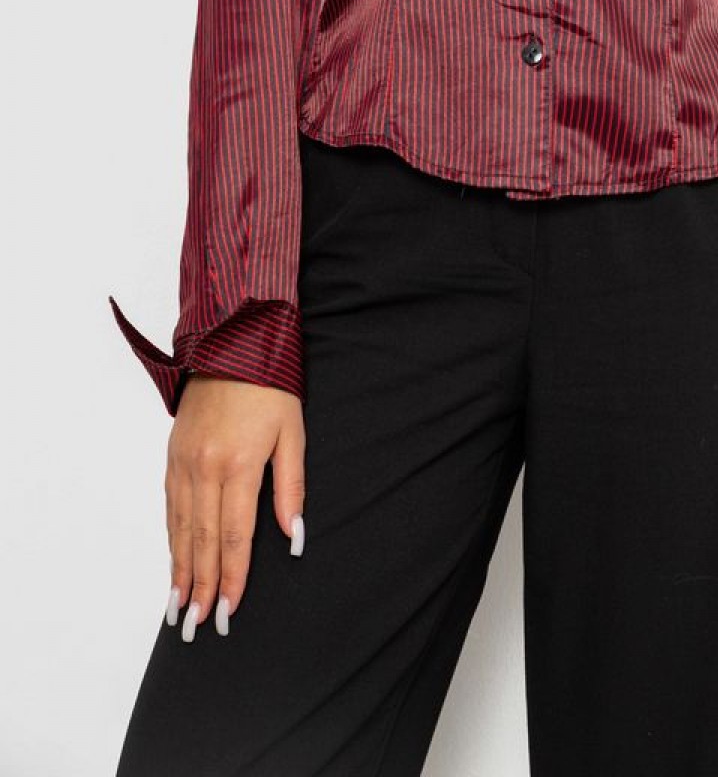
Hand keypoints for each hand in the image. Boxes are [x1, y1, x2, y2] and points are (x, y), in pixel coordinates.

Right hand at [164, 375, 305, 639]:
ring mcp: (184, 462)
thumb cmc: (270, 387)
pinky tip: (174, 563)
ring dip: (180, 572)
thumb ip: (291, 487)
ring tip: (179, 609)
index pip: (234, 536)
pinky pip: (170, 507)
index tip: (230, 611)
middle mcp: (204, 468)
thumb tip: (294, 536)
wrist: (230, 343)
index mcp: (238, 464)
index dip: (233, 577)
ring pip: (180, 529)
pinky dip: (171, 540)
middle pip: (202, 541)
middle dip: (202, 588)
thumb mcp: (292, 433)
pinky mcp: (172, 456)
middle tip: (199, 626)